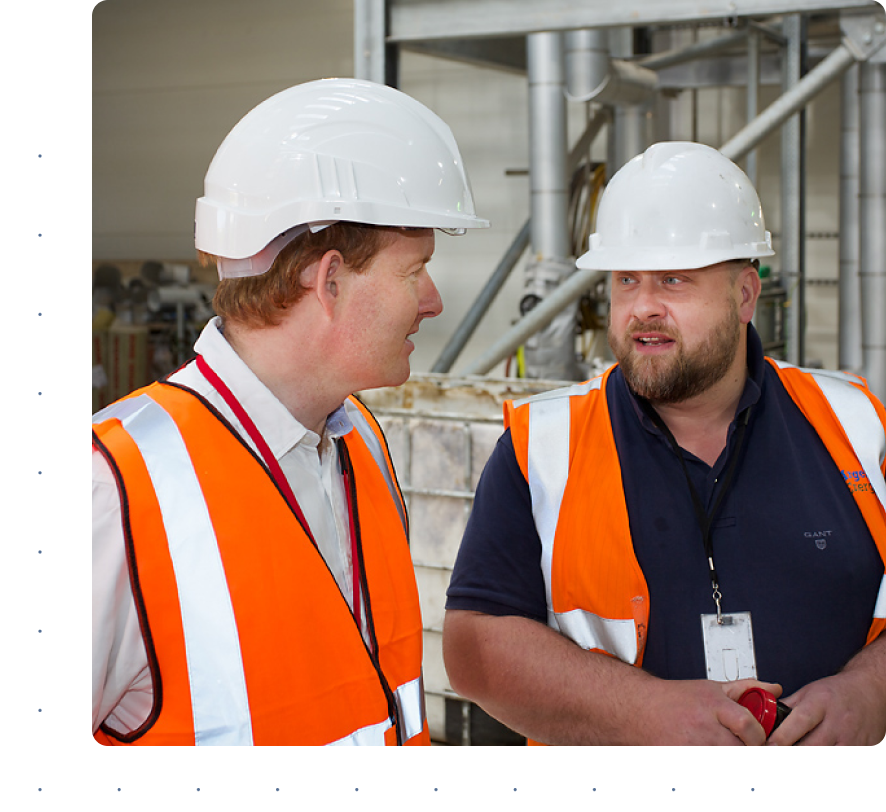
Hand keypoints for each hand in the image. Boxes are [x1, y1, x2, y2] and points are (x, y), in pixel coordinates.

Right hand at [646, 678, 782, 744]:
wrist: (641, 709)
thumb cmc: (674, 698)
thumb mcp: (711, 687)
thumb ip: (745, 688)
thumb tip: (773, 688)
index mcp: (713, 704)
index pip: (748, 725)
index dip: (759, 735)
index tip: (758, 736)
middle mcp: (704, 726)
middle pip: (741, 746)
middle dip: (748, 747)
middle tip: (745, 743)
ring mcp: (694, 744)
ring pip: (726, 754)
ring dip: (729, 749)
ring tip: (723, 742)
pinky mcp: (685, 755)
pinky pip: (709, 759)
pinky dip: (713, 753)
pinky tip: (708, 745)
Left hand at [767, 670, 885, 745]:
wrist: (869, 691)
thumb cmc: (837, 692)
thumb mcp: (808, 692)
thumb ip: (788, 707)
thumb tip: (766, 718)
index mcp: (820, 703)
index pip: (799, 722)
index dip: (783, 736)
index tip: (770, 744)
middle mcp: (837, 721)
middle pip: (812, 745)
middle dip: (794, 749)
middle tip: (780, 748)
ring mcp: (852, 738)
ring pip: (826, 753)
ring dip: (810, 753)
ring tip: (800, 746)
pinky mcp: (863, 748)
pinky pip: (841, 756)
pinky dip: (828, 753)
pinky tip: (820, 748)